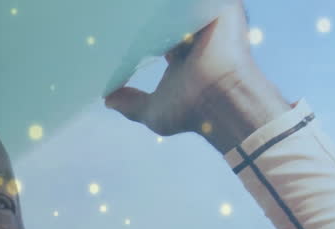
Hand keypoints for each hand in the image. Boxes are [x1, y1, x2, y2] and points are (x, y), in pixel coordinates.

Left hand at [104, 1, 275, 149]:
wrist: (220, 101)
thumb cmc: (191, 110)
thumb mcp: (154, 111)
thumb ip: (131, 104)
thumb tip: (108, 101)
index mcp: (183, 53)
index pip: (161, 32)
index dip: (142, 28)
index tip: (118, 25)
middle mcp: (198, 35)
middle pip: (172, 14)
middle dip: (152, 9)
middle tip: (124, 4)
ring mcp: (212, 20)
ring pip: (185, 3)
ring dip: (165, 3)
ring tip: (138, 0)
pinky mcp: (226, 8)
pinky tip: (157, 1)